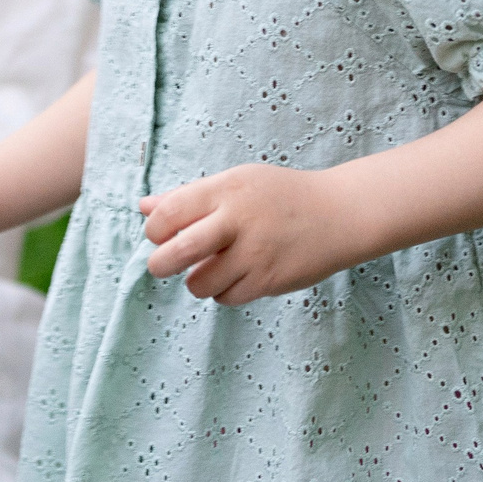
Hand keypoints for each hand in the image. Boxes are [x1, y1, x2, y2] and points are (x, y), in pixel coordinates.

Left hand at [139, 163, 363, 305]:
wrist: (338, 214)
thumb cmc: (280, 196)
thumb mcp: (236, 183)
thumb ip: (189, 196)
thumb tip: (144, 206)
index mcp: (226, 189)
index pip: (169, 213)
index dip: (154, 230)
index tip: (159, 236)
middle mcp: (238, 219)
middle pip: (176, 252)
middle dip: (160, 265)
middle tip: (162, 266)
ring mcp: (254, 253)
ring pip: (200, 284)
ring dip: (198, 282)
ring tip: (212, 269)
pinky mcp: (269, 280)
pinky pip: (226, 298)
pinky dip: (225, 292)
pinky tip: (239, 276)